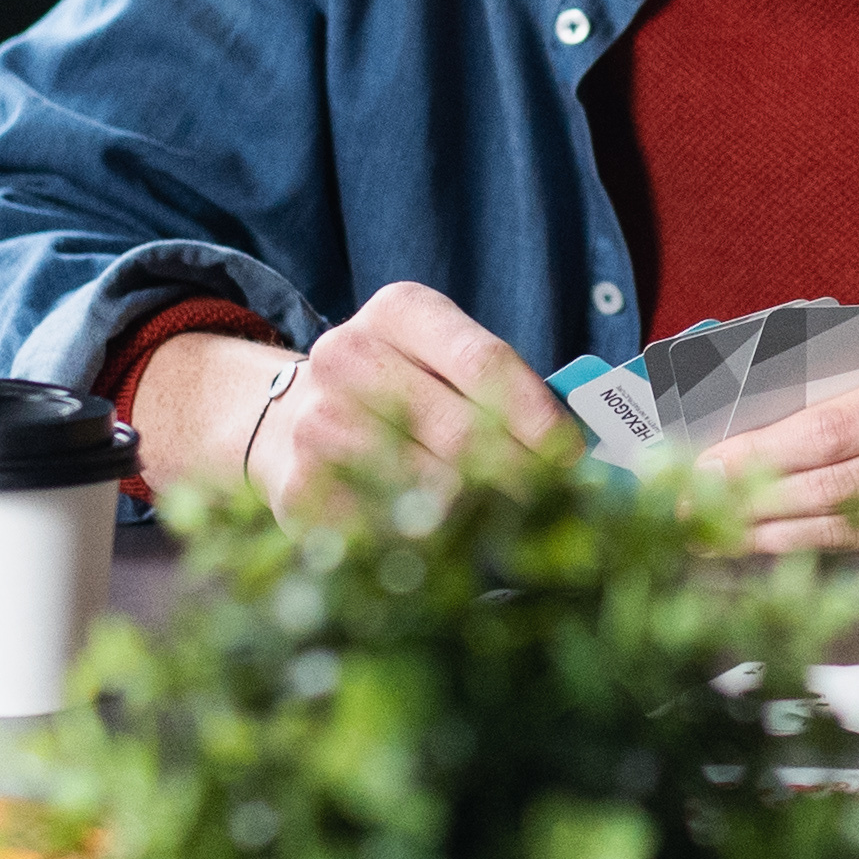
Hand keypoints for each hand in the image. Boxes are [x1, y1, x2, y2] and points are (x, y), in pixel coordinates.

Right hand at [147, 282, 568, 517]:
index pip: (485, 361)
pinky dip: (434, 546)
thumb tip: (578, 450)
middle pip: (463, 431)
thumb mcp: (440, 357)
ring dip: (486, 517)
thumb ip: (502, 388)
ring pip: (432, 487)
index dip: (539, 416)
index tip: (574, 456)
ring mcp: (319, 424)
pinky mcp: (302, 490)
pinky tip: (457, 548)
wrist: (280, 417)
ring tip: (519, 529)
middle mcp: (349, 356)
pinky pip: (391, 529)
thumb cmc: (394, 389)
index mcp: (399, 311)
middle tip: (562, 507)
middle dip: (525, 476)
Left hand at [718, 361, 858, 587]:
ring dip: (763, 539)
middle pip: (831, 487)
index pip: (835, 427)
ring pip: (843, 533)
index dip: (760, 453)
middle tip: (679, 510)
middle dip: (744, 502)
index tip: (701, 465)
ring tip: (703, 537)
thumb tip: (749, 431)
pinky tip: (767, 555)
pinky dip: (812, 558)